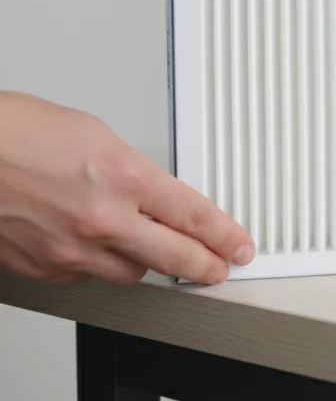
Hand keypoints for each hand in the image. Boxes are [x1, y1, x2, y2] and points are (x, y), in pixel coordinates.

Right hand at [0, 92, 253, 285]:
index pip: (196, 216)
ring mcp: (71, 250)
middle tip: (222, 266)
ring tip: (151, 245)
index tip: (240, 245)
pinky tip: (94, 244)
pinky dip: (98, 263)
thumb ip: (134, 172)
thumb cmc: (16, 133)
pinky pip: (87, 276)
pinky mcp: (43, 268)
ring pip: (132, 272)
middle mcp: (102, 219)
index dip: (227, 236)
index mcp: (124, 177)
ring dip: (147, 260)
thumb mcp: (98, 136)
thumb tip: (157, 194)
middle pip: (177, 257)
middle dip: (208, 265)